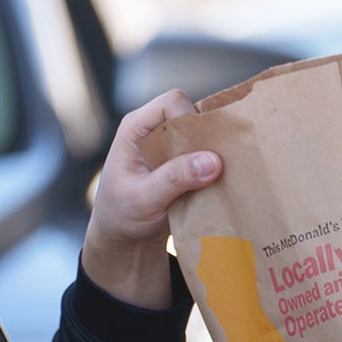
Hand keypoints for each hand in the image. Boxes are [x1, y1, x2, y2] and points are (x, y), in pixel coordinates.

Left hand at [82, 89, 220, 308]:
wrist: (125, 238)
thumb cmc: (121, 216)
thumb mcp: (143, 199)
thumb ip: (174, 179)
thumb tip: (213, 161)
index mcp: (136, 128)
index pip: (172, 103)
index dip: (190, 120)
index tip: (201, 151)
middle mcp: (155, 130)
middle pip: (193, 113)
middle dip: (208, 137)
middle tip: (218, 165)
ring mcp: (171, 146)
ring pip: (204, 134)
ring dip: (215, 153)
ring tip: (219, 176)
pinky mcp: (185, 162)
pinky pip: (208, 153)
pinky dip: (216, 167)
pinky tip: (219, 184)